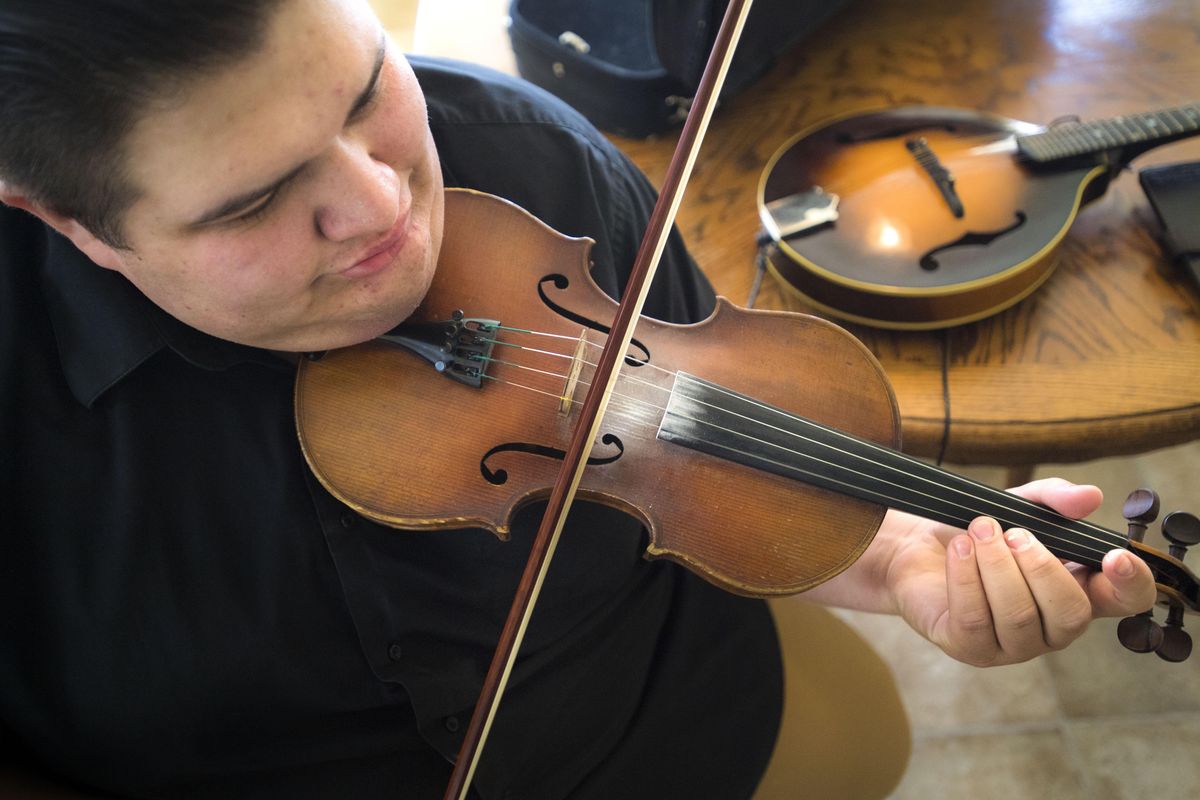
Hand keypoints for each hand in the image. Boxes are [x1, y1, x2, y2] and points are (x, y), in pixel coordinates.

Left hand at [879, 477, 1156, 665]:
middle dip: (1041, 567)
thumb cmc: (979, 533)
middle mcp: (1050, 626)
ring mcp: (1011, 644)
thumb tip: (1089, 496)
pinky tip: (959, 549)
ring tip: (979, 530)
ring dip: (997, 566)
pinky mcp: (969, 647)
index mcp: (1078, 591)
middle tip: (1014, 532)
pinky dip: (966, 577)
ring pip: (1018, 617)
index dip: (1130, 584)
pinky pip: (975, 619)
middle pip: (1070, 615)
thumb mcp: (1017, 504)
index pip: (1125, 601)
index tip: (1115, 555)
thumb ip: (1053, 498)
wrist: (917, 545)